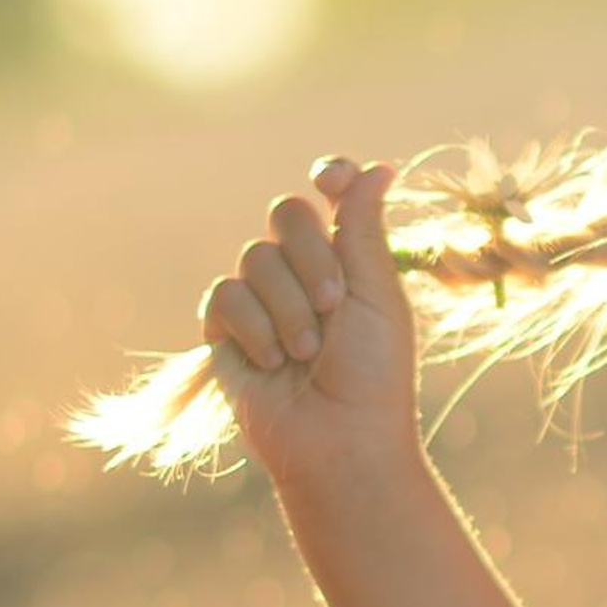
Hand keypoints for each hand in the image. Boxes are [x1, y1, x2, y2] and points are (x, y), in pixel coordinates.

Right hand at [199, 157, 421, 494]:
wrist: (337, 439)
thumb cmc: (373, 374)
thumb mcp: (378, 297)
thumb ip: (365, 230)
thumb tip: (382, 166)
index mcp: (350, 258)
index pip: (331, 193)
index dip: (329, 176)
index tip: (331, 181)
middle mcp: (304, 269)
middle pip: (287, 214)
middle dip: (312, 258)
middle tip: (334, 306)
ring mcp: (263, 297)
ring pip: (255, 257)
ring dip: (287, 307)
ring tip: (307, 353)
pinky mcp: (226, 328)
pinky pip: (224, 295)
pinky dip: (254, 328)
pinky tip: (272, 362)